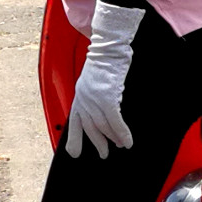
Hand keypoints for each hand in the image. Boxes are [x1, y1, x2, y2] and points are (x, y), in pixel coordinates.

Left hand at [66, 1, 144, 158]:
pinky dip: (121, 133)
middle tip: (103, 154)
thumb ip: (95, 95)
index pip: (75, 121)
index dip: (75, 138)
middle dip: (97, 143)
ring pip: (103, 126)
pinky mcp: (106, 97)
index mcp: (79, 95)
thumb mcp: (95, 80)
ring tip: (121, 145)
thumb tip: (102, 111)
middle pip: (89, 127)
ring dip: (113, 139)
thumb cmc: (106, 62)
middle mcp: (83, 99)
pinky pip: (114, 121)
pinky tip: (126, 141)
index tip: (74, 152)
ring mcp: (94, 99)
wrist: (110, 48)